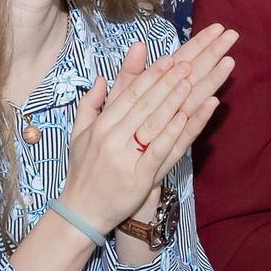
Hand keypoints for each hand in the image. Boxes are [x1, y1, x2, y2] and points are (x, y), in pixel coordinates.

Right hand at [57, 25, 235, 233]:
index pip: (130, 95)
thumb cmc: (83, 172)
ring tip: (192, 82)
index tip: (169, 59)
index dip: (151, 76)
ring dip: (174, 101)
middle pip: (145, 105)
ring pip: (154, 124)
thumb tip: (101, 79)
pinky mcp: (139, 178)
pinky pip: (158, 151)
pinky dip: (172, 133)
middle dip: (168, 82)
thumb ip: (89, 105)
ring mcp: (126, 159)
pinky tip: (185, 117)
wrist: (83, 211)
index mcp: (101, 126)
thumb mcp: (79, 135)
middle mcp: (112, 139)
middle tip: (188, 64)